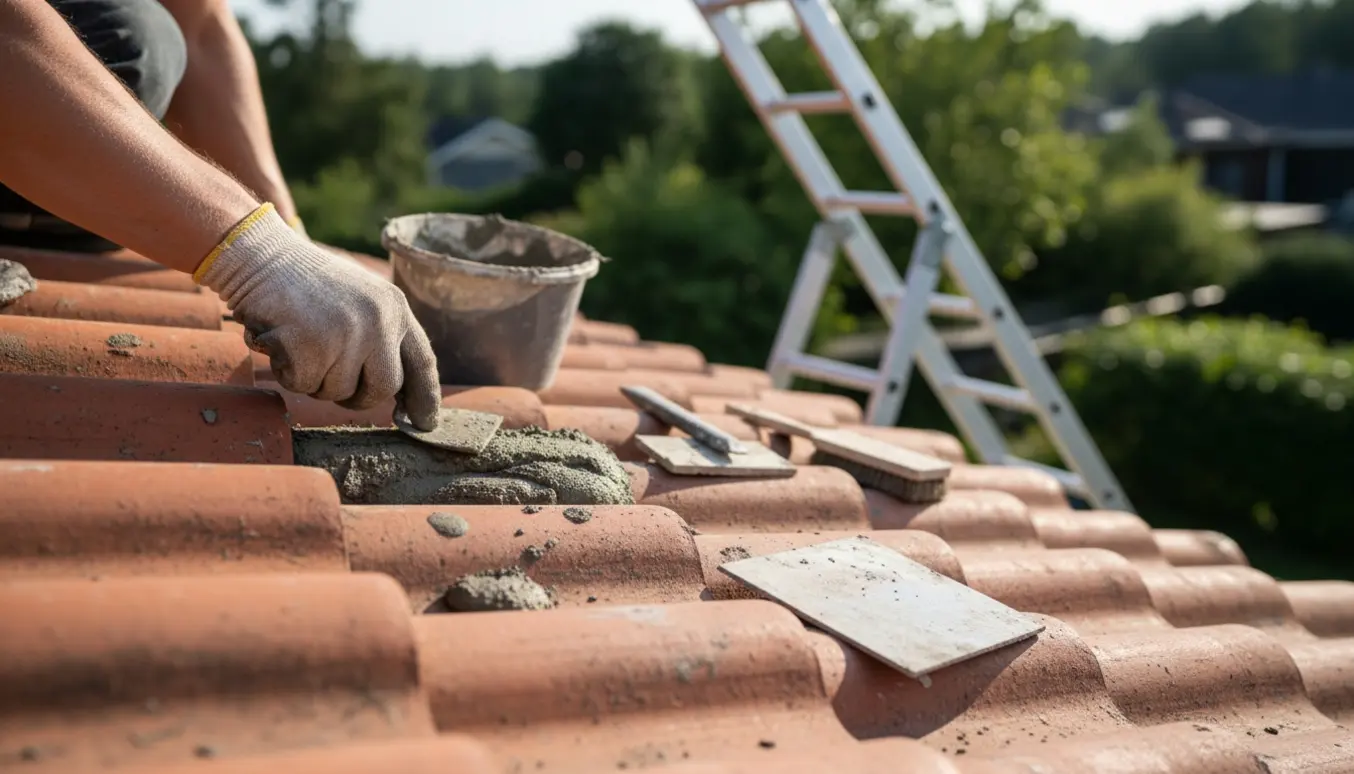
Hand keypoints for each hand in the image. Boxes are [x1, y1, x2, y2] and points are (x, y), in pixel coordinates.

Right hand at [196, 204, 440, 429]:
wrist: (260, 255)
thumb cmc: (304, 282)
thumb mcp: (360, 299)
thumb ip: (381, 335)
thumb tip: (397, 391)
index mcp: (395, 307)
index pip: (422, 362)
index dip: (425, 397)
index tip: (425, 423)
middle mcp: (380, 320)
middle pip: (382, 389)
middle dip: (357, 396)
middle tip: (330, 378)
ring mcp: (348, 333)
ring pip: (338, 391)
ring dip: (314, 379)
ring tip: (300, 341)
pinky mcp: (314, 345)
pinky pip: (304, 385)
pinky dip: (287, 372)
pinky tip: (281, 341)